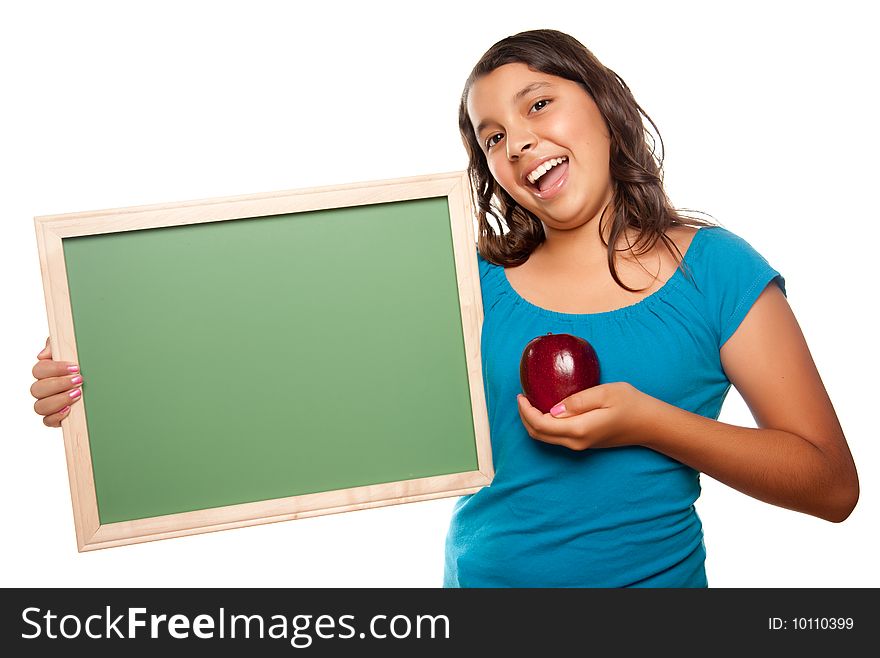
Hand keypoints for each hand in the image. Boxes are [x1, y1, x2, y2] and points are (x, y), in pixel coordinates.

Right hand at [30, 337, 82, 427]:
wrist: (100, 384)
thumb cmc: (81, 367)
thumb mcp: (72, 350)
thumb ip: (56, 346)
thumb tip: (43, 354)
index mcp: (45, 372)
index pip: (39, 370)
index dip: (55, 369)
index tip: (75, 367)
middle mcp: (43, 389)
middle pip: (37, 389)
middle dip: (59, 384)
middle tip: (79, 380)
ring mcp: (47, 403)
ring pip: (40, 406)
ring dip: (59, 400)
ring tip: (78, 394)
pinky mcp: (54, 417)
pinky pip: (47, 421)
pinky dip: (56, 416)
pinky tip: (69, 409)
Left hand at [516, 382, 652, 450]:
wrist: (650, 424)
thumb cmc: (631, 404)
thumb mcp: (604, 393)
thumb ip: (577, 401)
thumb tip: (553, 409)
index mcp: (579, 429)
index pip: (541, 424)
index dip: (526, 411)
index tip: (521, 395)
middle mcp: (576, 442)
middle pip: (538, 435)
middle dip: (524, 417)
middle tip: (522, 398)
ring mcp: (580, 445)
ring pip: (546, 438)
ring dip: (533, 421)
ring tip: (531, 402)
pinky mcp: (584, 443)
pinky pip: (556, 437)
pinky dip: (544, 425)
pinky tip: (546, 409)